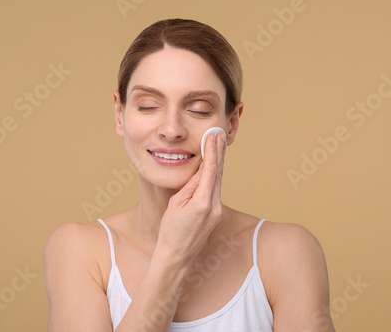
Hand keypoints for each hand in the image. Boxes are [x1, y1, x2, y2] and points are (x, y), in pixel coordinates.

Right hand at [155, 132, 225, 266]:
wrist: (177, 256)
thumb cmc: (170, 230)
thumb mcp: (175, 204)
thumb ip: (190, 186)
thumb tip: (201, 171)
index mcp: (202, 203)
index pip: (210, 171)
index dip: (212, 152)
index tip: (213, 137)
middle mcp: (214, 207)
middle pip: (219, 174)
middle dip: (219, 153)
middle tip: (220, 135)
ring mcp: (217, 211)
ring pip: (219, 181)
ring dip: (218, 163)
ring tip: (218, 145)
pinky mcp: (216, 215)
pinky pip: (216, 190)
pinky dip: (215, 176)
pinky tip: (214, 166)